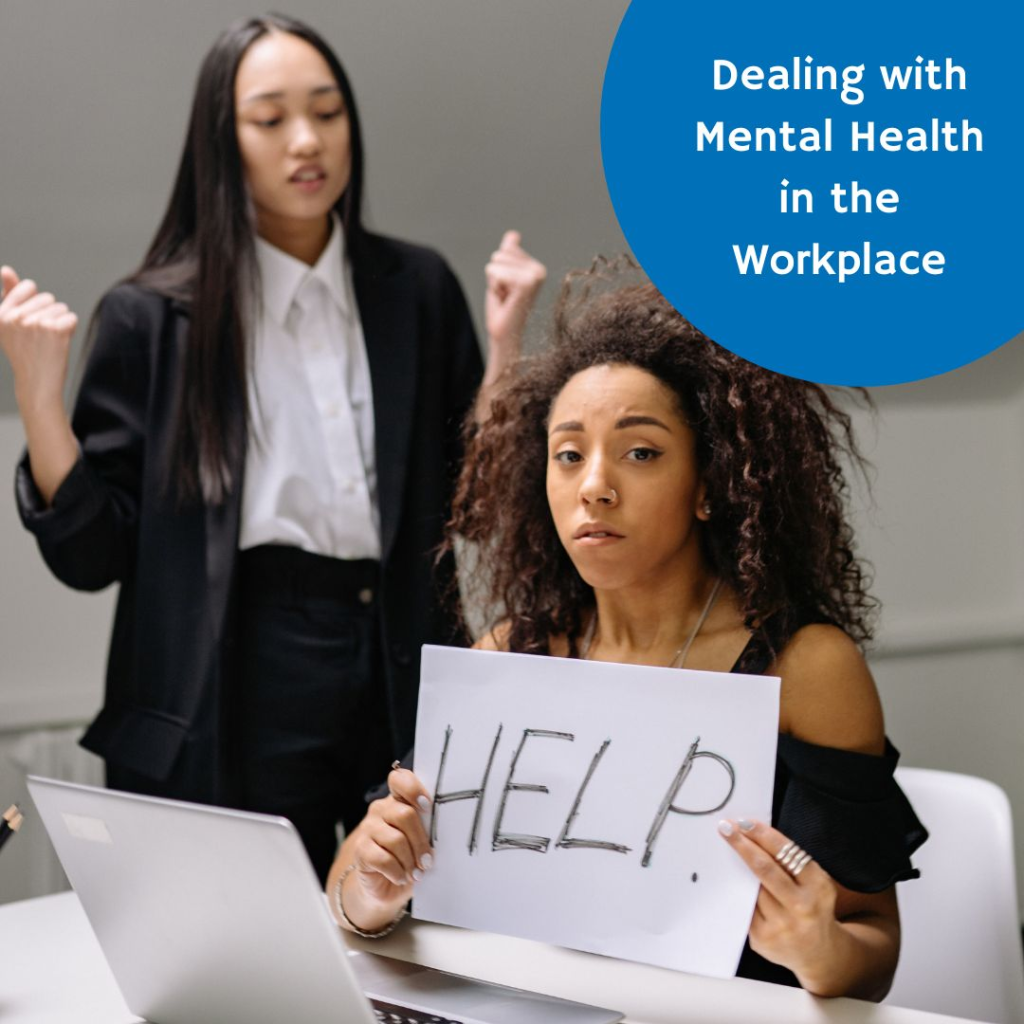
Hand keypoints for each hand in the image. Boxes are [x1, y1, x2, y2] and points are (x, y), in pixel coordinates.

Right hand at [0, 266, 76, 413]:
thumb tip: (6, 269)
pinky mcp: (55, 329)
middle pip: (48, 297)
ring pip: (61, 307)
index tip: (30, 324)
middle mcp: (15, 316)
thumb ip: (9, 295)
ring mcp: (35, 322)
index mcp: (1, 313)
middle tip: (39, 337)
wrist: (38, 383)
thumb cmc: (26, 352)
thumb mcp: (11, 324)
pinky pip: (71, 317)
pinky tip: (58, 343)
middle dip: (48, 314)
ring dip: (59, 322)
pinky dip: (70, 329)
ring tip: (47, 341)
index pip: (29, 286)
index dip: (36, 303)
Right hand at [342, 767, 433, 929]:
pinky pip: (383, 859)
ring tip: (416, 873)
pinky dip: (397, 872)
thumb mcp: (422, 840)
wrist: (384, 886)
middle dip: (420, 841)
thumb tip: (445, 829)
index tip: (427, 806)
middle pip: (405, 814)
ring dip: (410, 861)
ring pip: (396, 839)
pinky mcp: (360, 850)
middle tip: (427, 861)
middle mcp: (380, 809)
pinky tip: (401, 877)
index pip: (400, 779)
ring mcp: (368, 828)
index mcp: (398, 800)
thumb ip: (429, 827)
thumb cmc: (409, 858)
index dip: (413, 789)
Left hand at [484, 230, 545, 363]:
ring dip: (494, 283)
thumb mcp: (503, 277)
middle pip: (499, 255)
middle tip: (506, 296)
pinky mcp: (527, 283)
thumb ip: (509, 255)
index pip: (505, 250)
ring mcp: (535, 276)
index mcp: (537, 267)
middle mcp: (540, 270)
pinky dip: (494, 287)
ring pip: (496, 263)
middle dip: (495, 277)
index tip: (507, 290)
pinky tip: (505, 300)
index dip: (498, 272)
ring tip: (505, 298)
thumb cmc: (504, 309)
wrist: (505, 334)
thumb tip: (513, 234)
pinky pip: (496, 273)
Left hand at [719, 818, 841, 987]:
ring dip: (736, 867)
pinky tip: (730, 880)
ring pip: (751, 887)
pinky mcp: (762, 938)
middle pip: (764, 869)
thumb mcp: (814, 883)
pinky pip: (744, 906)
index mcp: (818, 887)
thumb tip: (751, 833)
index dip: (762, 835)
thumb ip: (790, 863)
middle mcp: (801, 907)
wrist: (818, 953)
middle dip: (742, 844)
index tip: (744, 822)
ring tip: (725, 851)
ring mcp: (781, 926)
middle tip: (725, 827)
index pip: (785, 853)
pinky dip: (737, 891)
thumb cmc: (812, 906)